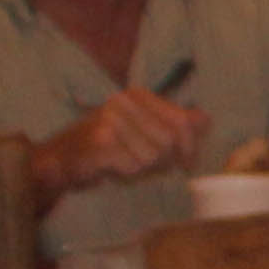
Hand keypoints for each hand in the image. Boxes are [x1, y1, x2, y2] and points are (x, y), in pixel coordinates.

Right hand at [39, 86, 202, 196]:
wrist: (63, 157)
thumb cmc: (112, 147)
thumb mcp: (147, 132)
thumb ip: (177, 124)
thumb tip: (205, 118)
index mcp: (138, 95)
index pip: (184, 123)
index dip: (189, 147)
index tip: (185, 162)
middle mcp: (123, 101)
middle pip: (170, 141)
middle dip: (164, 160)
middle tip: (147, 164)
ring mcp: (109, 120)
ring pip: (152, 156)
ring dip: (143, 167)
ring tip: (126, 161)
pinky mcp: (99, 142)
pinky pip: (132, 166)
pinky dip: (126, 173)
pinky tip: (112, 167)